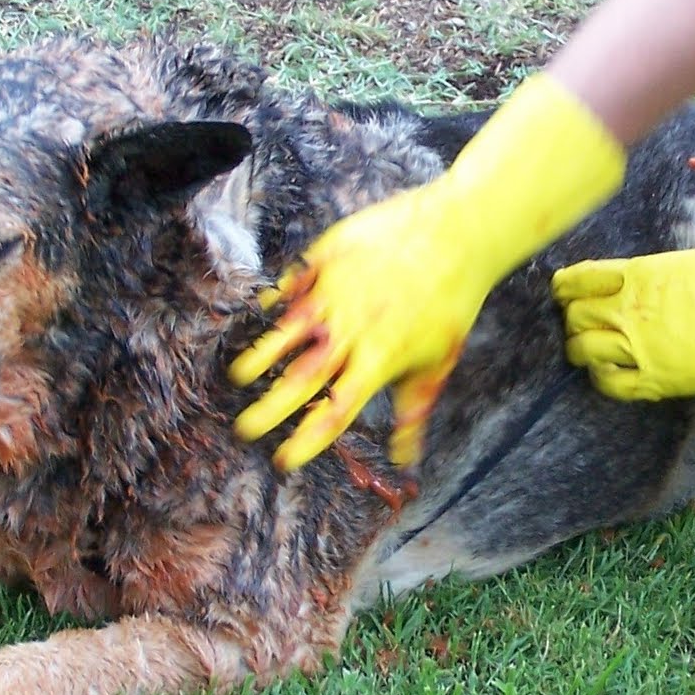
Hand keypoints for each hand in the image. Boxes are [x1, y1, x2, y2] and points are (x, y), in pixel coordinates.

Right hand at [229, 182, 488, 469]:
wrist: (457, 233)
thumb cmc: (452, 303)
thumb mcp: (437, 362)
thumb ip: (414, 413)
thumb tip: (408, 461)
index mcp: (378, 360)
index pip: (337, 410)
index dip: (308, 439)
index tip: (283, 462)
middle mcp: (351, 330)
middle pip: (303, 378)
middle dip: (270, 409)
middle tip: (244, 431)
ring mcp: (335, 292)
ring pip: (288, 331)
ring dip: (260, 357)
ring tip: (237, 378)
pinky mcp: (327, 258)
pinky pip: (291, 286)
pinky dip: (273, 303)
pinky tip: (259, 317)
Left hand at [554, 245, 694, 398]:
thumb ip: (663, 270)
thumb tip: (650, 277)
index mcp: (642, 273)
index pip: (579, 278)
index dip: (565, 286)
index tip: (564, 290)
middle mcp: (633, 309)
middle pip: (576, 315)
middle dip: (573, 317)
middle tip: (580, 320)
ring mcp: (643, 347)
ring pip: (583, 350)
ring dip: (581, 348)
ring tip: (589, 347)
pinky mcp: (660, 380)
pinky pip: (611, 385)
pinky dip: (601, 379)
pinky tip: (608, 373)